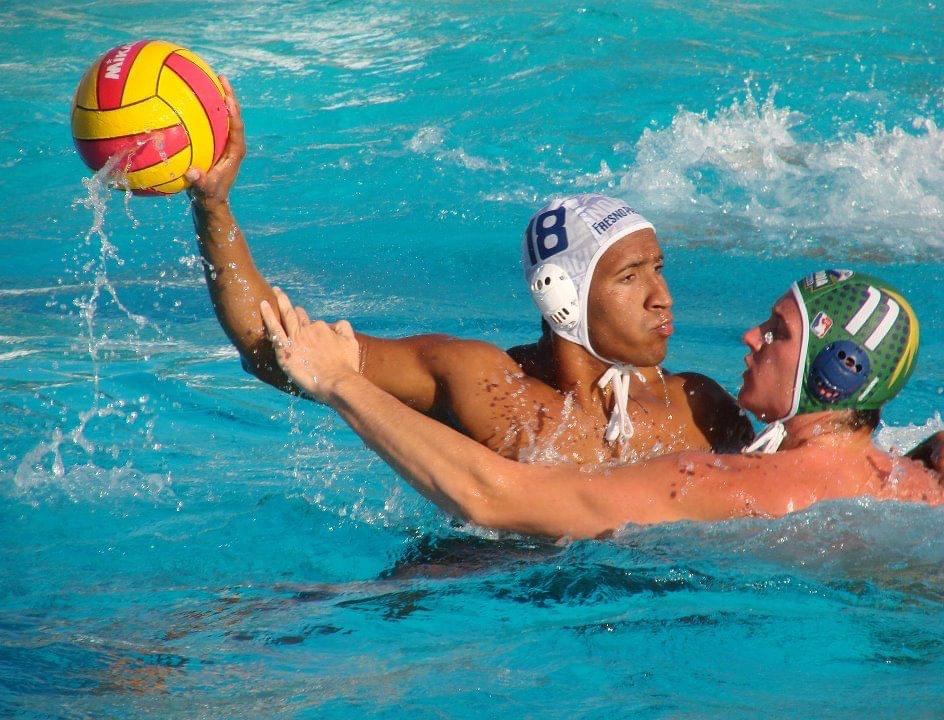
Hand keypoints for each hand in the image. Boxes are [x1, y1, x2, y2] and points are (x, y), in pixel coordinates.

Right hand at [186, 75, 244, 209]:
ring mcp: (225, 142)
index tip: (227, 97)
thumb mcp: (204, 190)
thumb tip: (192, 173)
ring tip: (210, 78)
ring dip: (218, 97)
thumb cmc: (209, 195)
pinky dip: (205, 109)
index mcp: (235, 152)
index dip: (233, 112)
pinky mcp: (217, 143)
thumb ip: (200, 182)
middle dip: (228, 95)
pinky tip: (191, 96)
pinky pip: (212, 122)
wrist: (211, 201)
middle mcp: (233, 144)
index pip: (237, 127)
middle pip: (233, 115)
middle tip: (220, 76)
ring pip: (224, 116)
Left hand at [259, 288, 360, 402]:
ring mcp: (295, 339)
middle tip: (281, 295)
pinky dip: (268, 316)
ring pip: (285, 316)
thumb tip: (337, 323)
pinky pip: (274, 329)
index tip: (305, 326)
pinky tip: (262, 305)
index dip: (308, 324)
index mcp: (321, 329)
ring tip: (274, 291)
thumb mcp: (351, 343)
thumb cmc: (346, 365)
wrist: (336, 381)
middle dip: (288, 304)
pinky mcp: (285, 350)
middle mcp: (308, 330)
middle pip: (297, 315)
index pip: (312, 323)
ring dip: (279, 301)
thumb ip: (344, 329)